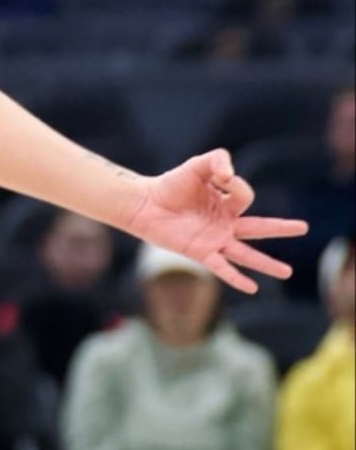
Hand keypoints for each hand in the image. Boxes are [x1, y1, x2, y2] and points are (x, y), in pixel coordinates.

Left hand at [124, 150, 306, 293]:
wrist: (144, 203)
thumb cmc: (170, 184)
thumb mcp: (197, 165)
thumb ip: (217, 161)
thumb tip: (230, 175)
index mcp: (226, 202)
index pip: (246, 196)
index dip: (236, 184)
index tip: (220, 176)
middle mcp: (224, 222)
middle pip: (259, 227)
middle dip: (281, 228)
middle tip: (304, 228)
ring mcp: (214, 239)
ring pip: (247, 253)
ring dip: (266, 263)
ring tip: (287, 272)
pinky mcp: (200, 252)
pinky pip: (222, 268)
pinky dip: (236, 278)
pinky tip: (252, 289)